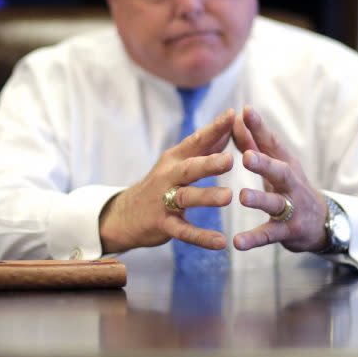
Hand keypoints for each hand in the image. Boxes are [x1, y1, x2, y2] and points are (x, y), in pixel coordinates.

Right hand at [99, 109, 235, 252]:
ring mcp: (164, 201)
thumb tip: (230, 122)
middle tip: (230, 159)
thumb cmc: (161, 184)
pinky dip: (201, 237)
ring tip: (227, 197)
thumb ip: (206, 145)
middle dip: (209, 163)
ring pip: (185, 197)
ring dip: (206, 197)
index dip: (213, 128)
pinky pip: (184, 231)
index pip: (195, 141)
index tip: (232, 115)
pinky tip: (220, 242)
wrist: (125, 215)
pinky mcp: (163, 225)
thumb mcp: (179, 162)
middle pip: (189, 168)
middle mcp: (168, 177)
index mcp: (175, 159)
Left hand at [231, 106, 327, 252]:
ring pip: (275, 203)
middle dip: (264, 163)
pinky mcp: (288, 231)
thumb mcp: (275, 164)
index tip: (246, 111)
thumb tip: (235, 119)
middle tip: (247, 156)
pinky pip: (269, 235)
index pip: (272, 143)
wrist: (321, 222)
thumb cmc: (290, 187)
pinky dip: (253, 239)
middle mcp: (291, 183)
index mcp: (285, 164)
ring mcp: (291, 208)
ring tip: (243, 197)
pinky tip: (237, 242)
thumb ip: (254, 144)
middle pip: (279, 170)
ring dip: (259, 200)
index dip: (260, 127)